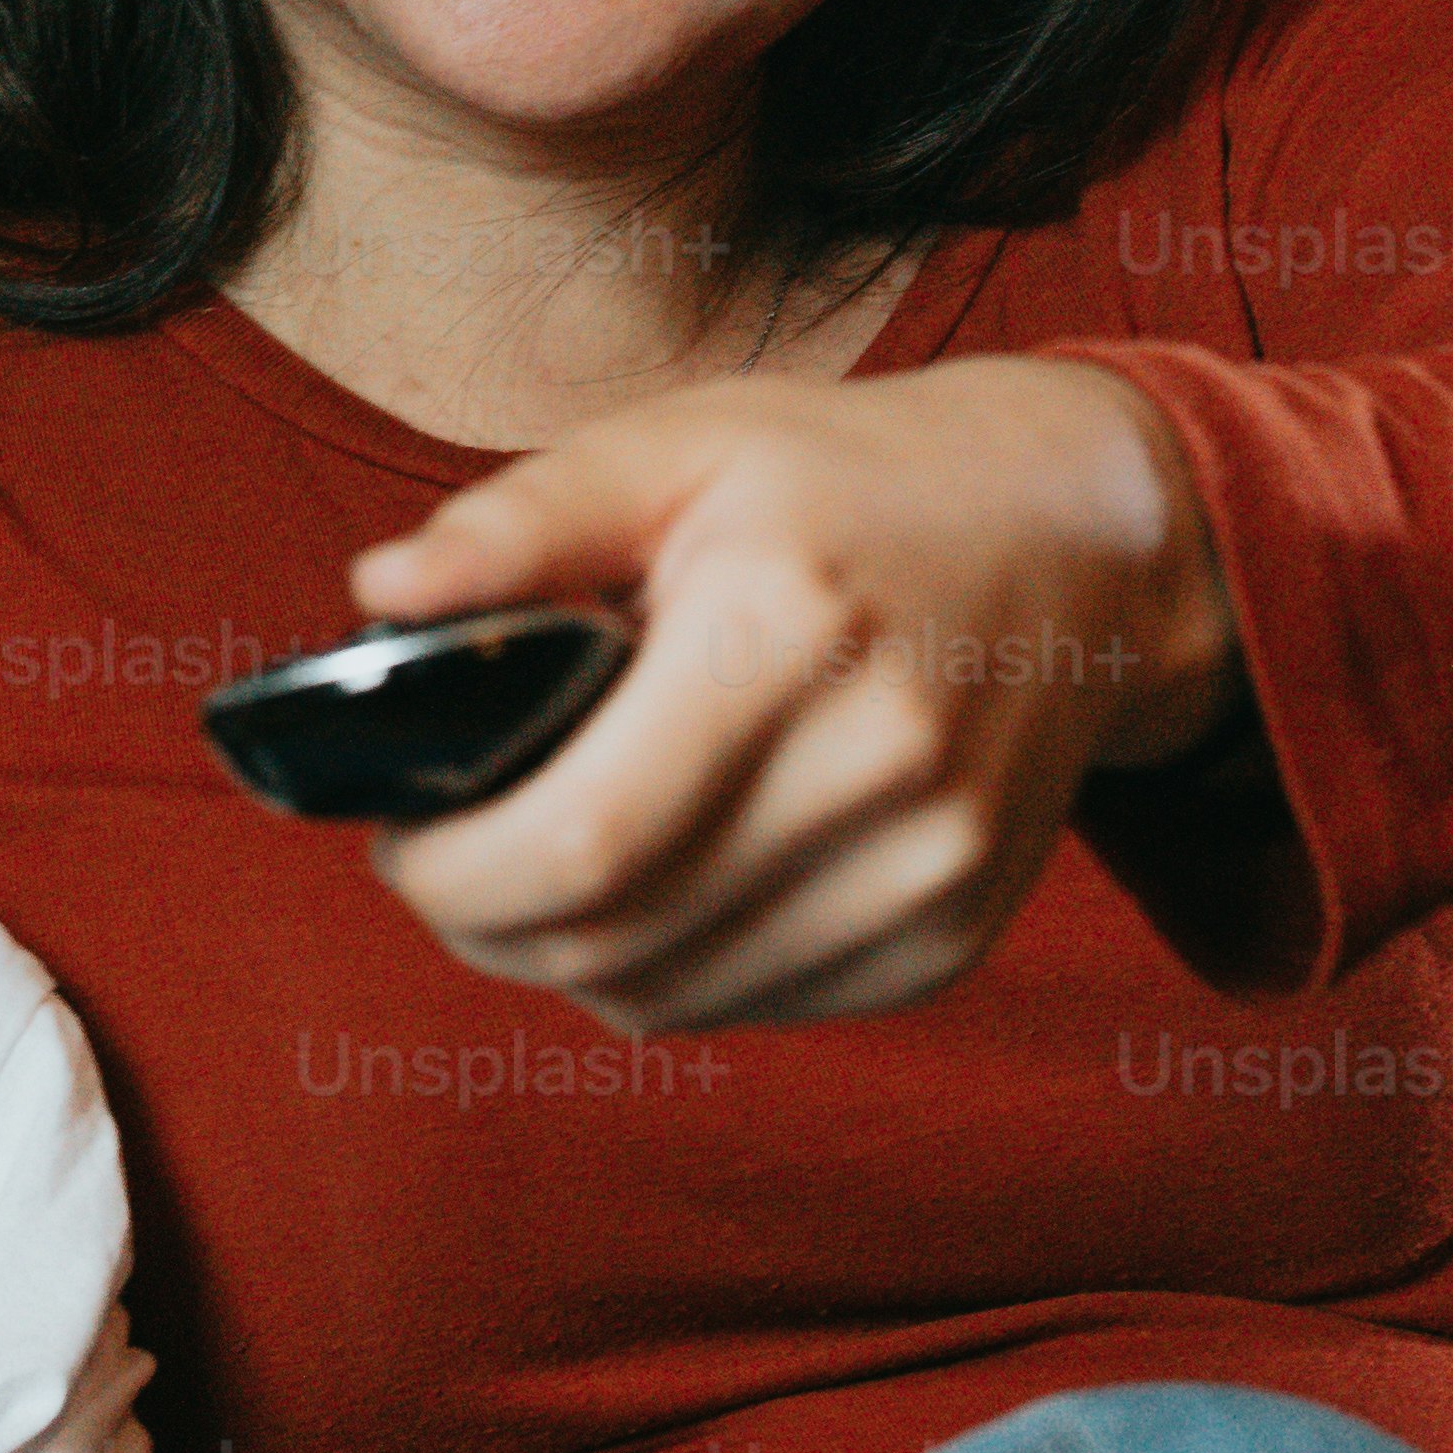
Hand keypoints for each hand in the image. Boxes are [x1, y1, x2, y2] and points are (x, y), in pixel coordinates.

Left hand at [342, 355, 1246, 1032]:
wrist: (1076, 544)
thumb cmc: (846, 481)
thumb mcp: (678, 446)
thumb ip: (523, 523)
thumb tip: (376, 597)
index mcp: (786, 631)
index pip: (581, 841)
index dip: (454, 870)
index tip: (398, 830)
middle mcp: (877, 770)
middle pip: (612, 940)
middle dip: (482, 921)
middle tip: (438, 856)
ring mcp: (926, 872)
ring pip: (670, 997)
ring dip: (562, 957)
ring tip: (529, 867)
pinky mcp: (946, 938)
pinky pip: (751, 1006)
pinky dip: (663, 972)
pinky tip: (648, 887)